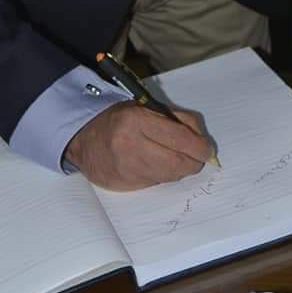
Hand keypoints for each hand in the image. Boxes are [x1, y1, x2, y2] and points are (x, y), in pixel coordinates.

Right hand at [65, 101, 212, 189]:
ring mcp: (128, 169)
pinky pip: (158, 183)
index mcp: (138, 120)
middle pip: (180, 163)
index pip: (181, 139)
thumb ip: (177, 119)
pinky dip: (164, 175)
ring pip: (171, 176)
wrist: (84, 139)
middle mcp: (132, 146)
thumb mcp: (146, 107)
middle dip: (194, 161)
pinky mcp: (127, 185)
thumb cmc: (119, 119)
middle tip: (197, 156)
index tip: (207, 149)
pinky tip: (157, 164)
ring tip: (175, 156)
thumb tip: (202, 141)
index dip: (200, 147)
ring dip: (180, 168)